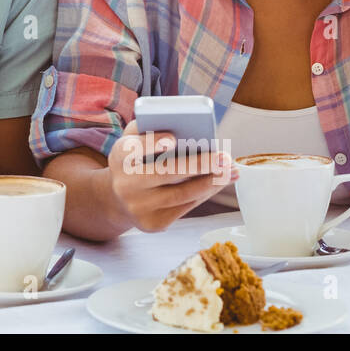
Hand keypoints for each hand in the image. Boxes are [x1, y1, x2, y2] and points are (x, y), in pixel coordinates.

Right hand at [107, 120, 233, 231]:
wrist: (119, 197)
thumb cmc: (135, 161)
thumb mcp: (133, 140)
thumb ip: (149, 128)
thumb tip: (182, 126)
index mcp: (119, 157)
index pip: (134, 149)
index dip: (152, 144)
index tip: (172, 139)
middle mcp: (125, 184)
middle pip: (166, 173)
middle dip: (200, 165)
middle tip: (224, 158)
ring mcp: (138, 207)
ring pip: (181, 194)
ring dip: (211, 182)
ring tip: (230, 171)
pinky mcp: (152, 224)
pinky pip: (185, 208)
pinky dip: (205, 194)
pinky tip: (218, 183)